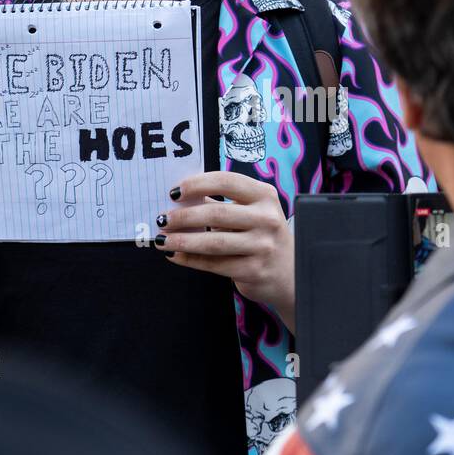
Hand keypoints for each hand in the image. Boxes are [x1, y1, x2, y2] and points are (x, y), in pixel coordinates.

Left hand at [154, 172, 294, 328]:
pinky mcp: (254, 270)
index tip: (175, 192)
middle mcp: (267, 218)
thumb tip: (182, 199)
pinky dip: (191, 260)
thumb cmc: (262, 236)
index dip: (198, 184)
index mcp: (265, 196)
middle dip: (184, 217)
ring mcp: (262, 246)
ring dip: (183, 241)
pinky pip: (214, 265)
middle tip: (163, 219)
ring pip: (214, 242)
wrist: (290, 273)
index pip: (227, 181)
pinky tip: (175, 256)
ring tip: (163, 240)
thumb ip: (222, 202)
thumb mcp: (252, 212)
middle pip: (217, 213)